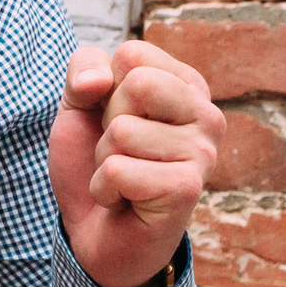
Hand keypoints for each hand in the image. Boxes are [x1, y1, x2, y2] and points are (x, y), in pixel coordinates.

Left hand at [52, 40, 223, 286]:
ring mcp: (202, 153)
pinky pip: (119, 170)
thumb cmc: (94, 162)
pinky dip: (105, 188)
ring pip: (123, 131)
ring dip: (105, 160)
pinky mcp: (187, 188)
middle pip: (135, 84)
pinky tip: (124, 201)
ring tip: (123, 178)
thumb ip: (84, 69)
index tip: (114, 119)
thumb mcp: (78, 104)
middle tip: (119, 152)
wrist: (95, 233)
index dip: (104, 89)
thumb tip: (101, 80)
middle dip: (107, 122)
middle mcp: (206, 115)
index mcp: (187, 85)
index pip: (132, 53)